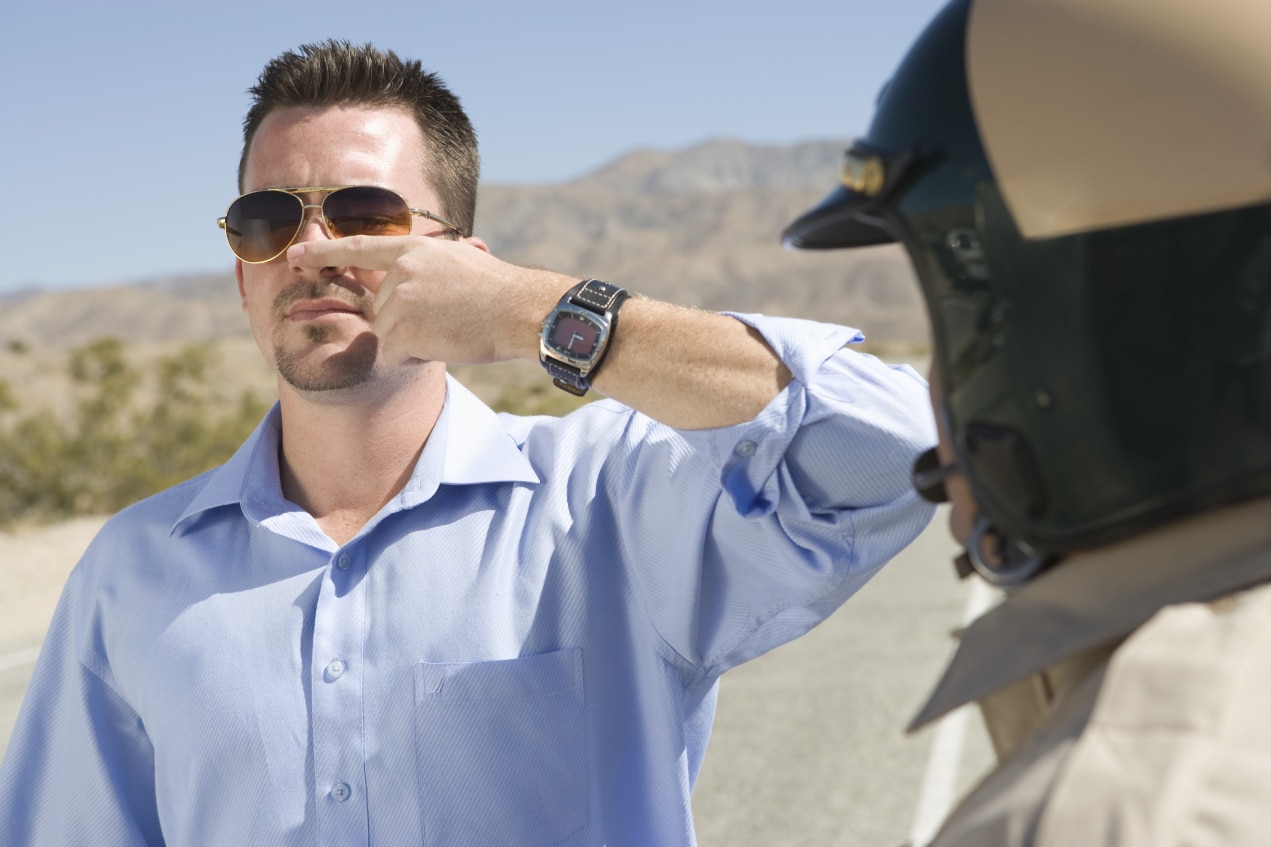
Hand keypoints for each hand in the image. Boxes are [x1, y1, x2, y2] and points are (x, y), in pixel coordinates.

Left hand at [286, 235, 571, 365]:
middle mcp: (400, 270)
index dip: (323, 251)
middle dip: (407, 325)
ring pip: (387, 334)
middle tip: (448, 320)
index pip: (358, 248)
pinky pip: (393, 354)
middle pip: (381, 310)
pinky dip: (416, 358)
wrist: (521, 310)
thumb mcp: (459, 262)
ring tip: (451, 329)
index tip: (294, 254)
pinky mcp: (403, 329)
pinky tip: (445, 343)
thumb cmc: (500, 293)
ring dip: (415, 342)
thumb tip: (399, 281)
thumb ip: (423, 269)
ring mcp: (400, 299)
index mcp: (414, 249)